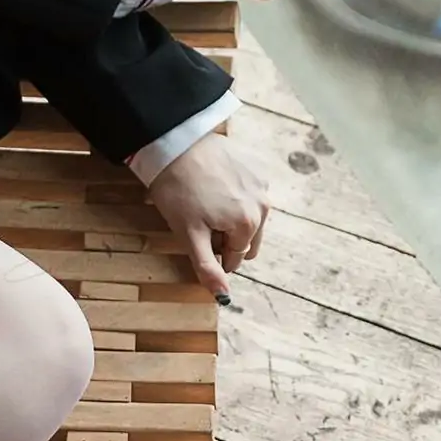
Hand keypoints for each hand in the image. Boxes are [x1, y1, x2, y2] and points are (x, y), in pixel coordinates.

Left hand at [145, 126, 270, 298]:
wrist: (176, 144)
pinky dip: (236, 198)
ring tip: (205, 205)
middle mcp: (264, 205)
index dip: (214, 256)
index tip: (197, 243)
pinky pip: (250, 194)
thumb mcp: (189, 234)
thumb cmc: (178, 190)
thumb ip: (207, 266)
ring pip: (251, 218)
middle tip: (200, 225)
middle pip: (247, 239)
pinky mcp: (256, 167)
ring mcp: (262, 184)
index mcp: (249, 225)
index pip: (235, 257)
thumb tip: (223, 296)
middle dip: (227, 239)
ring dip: (232, 219)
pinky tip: (213, 188)